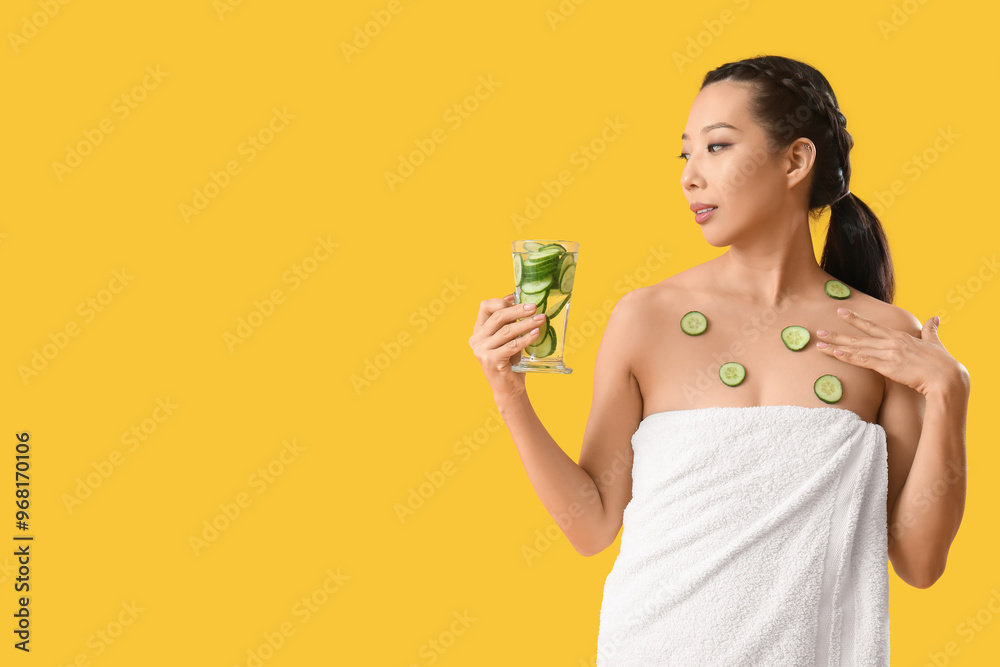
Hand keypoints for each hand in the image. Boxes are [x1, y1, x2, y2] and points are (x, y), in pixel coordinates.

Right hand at [469, 294, 546, 401]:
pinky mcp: (491, 360)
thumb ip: (510, 322)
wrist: (508, 388)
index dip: (502, 301)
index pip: (485, 306)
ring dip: (526, 323)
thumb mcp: (509, 338)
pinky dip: (526, 338)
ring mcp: (481, 350)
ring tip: (541, 319)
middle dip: (518, 310)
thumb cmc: (510, 361)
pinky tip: (536, 333)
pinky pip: (512, 345)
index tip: (518, 300)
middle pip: (498, 316)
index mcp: (478, 330)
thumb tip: (521, 300)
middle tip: (534, 307)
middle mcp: (476, 339)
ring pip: (507, 330)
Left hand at [815, 307, 968, 396]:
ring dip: (836, 347)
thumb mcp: (934, 343)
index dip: (855, 319)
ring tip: (819, 344)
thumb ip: (930, 330)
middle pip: (858, 337)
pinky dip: (848, 357)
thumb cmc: (942, 363)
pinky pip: (863, 361)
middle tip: (818, 331)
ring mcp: (888, 354)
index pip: (872, 326)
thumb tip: (935, 317)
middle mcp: (891, 342)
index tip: (841, 312)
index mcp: (900, 336)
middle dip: (837, 334)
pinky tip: (835, 353)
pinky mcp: (887, 367)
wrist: (946, 378)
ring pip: (856, 349)